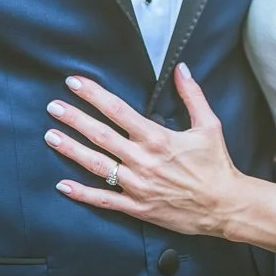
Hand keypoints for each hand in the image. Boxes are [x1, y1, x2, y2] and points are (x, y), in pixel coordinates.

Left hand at [46, 65, 244, 237]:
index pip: (118, 111)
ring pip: (97, 165)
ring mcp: (137, 185)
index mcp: (157, 138)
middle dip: (74, 119)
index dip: (94, 95)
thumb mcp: (209, 125)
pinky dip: (82, 193)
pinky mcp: (137, 207)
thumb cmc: (216, 164)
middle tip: (54, 107)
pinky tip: (63, 185)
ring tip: (51, 137)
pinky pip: (104, 199)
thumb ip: (192, 95)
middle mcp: (143, 160)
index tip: (75, 83)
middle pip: (100, 135)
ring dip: (72, 150)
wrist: (224, 205)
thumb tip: (181, 69)